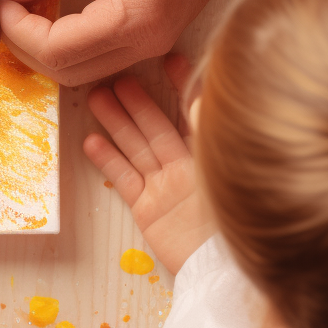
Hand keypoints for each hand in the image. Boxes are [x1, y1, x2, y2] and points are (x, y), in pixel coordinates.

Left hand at [0, 0, 256, 84]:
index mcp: (133, 20)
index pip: (55, 49)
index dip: (16, 28)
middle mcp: (144, 46)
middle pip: (63, 72)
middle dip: (23, 44)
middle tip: (2, 6)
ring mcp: (150, 48)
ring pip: (78, 73)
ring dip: (43, 50)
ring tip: (22, 11)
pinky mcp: (151, 41)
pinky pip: (97, 60)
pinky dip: (67, 46)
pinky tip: (52, 17)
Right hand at [83, 57, 215, 274]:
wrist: (226, 269)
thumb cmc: (237, 216)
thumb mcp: (229, 169)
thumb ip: (211, 134)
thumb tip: (198, 98)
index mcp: (209, 153)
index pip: (191, 110)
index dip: (180, 84)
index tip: (168, 58)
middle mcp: (185, 165)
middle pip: (156, 125)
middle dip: (136, 101)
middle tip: (115, 78)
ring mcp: (165, 186)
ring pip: (136, 146)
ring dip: (116, 122)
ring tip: (95, 98)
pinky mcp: (148, 209)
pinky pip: (124, 179)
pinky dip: (108, 160)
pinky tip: (91, 141)